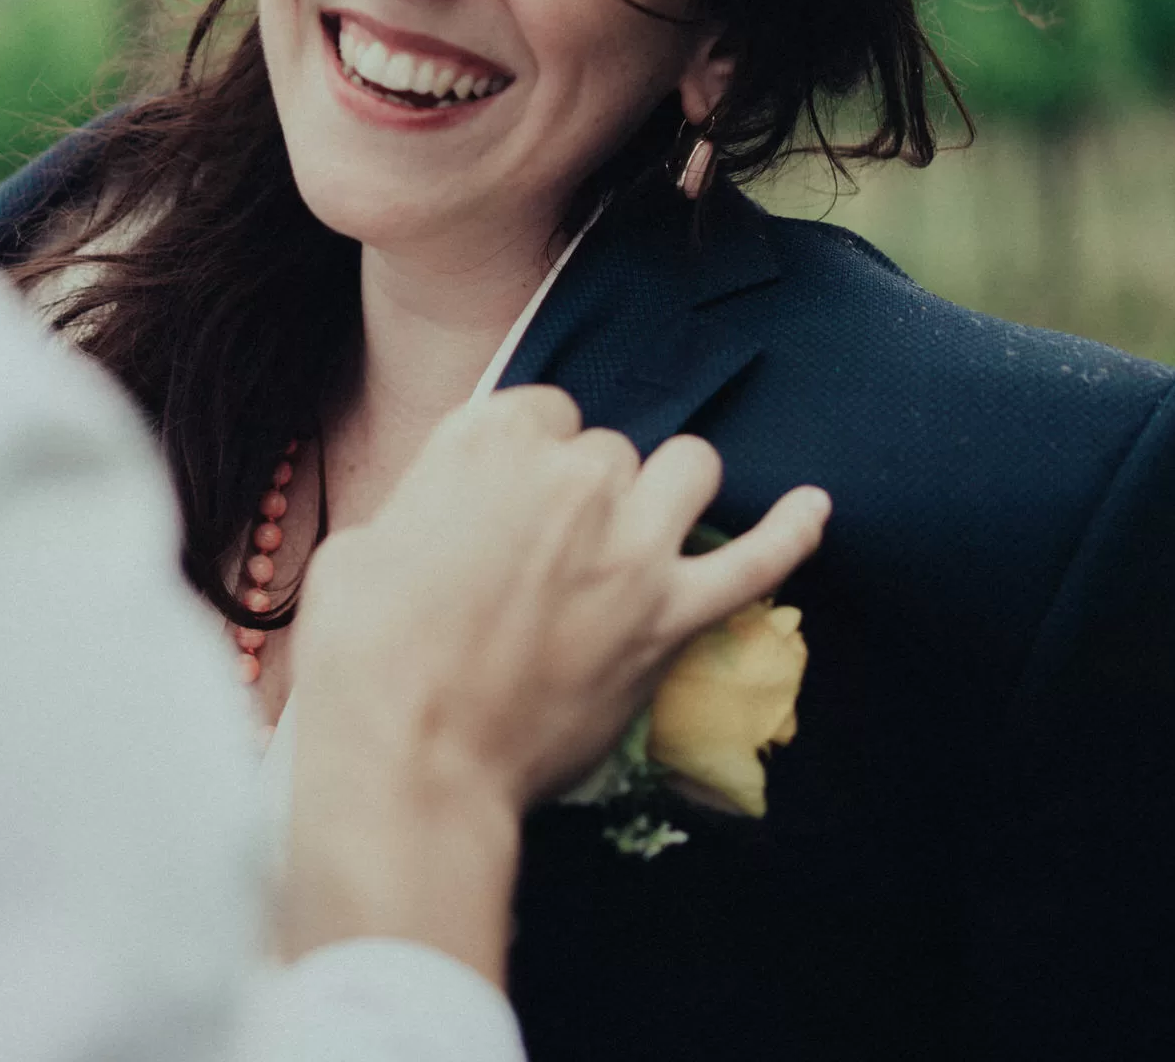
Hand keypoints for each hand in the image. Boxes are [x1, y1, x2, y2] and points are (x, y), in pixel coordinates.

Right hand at [277, 386, 827, 977]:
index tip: (512, 506)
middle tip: (546, 559)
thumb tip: (450, 522)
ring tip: (636, 534)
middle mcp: (572, 476)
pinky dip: (792, 532)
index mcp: (489, 442)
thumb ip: (426, 508)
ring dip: (664, 492)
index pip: (541, 413)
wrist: (414, 762)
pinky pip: (757, 561)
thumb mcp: (359, 549)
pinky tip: (815, 509)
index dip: (528, 462)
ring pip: (686, 469)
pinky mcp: (671, 617)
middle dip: (585, 492)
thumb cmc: (364, 662)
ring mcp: (632, 545)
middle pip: (607, 450)